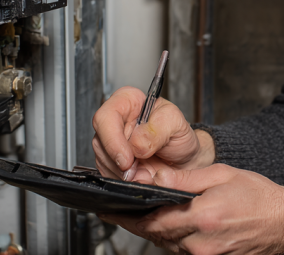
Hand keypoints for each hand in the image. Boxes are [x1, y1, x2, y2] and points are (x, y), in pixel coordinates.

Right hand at [92, 86, 214, 180]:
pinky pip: (109, 175)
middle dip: (120, 162)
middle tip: (142, 171)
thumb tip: (136, 142)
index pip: (106, 117)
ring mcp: (110, 143)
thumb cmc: (178, 136)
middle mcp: (115, 122)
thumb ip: (158, 129)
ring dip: (124, 174)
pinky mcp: (110, 163)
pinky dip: (125, 181)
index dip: (112, 140)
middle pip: (100, 142)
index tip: (127, 159)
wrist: (182, 160)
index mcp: (127, 102)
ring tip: (147, 172)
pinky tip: (140, 177)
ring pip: (103, 162)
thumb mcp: (175, 124)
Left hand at [102, 164, 283, 254]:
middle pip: (155, 236)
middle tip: (123, 209)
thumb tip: (152, 177)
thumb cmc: (258, 196)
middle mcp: (201, 243)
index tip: (108, 210)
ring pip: (166, 245)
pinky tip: (173, 224)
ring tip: (150, 212)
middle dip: (139, 222)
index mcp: (202, 217)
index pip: (152, 222)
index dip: (127, 217)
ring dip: (156, 230)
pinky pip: (182, 251)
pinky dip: (173, 238)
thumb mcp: (220, 175)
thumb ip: (183, 179)